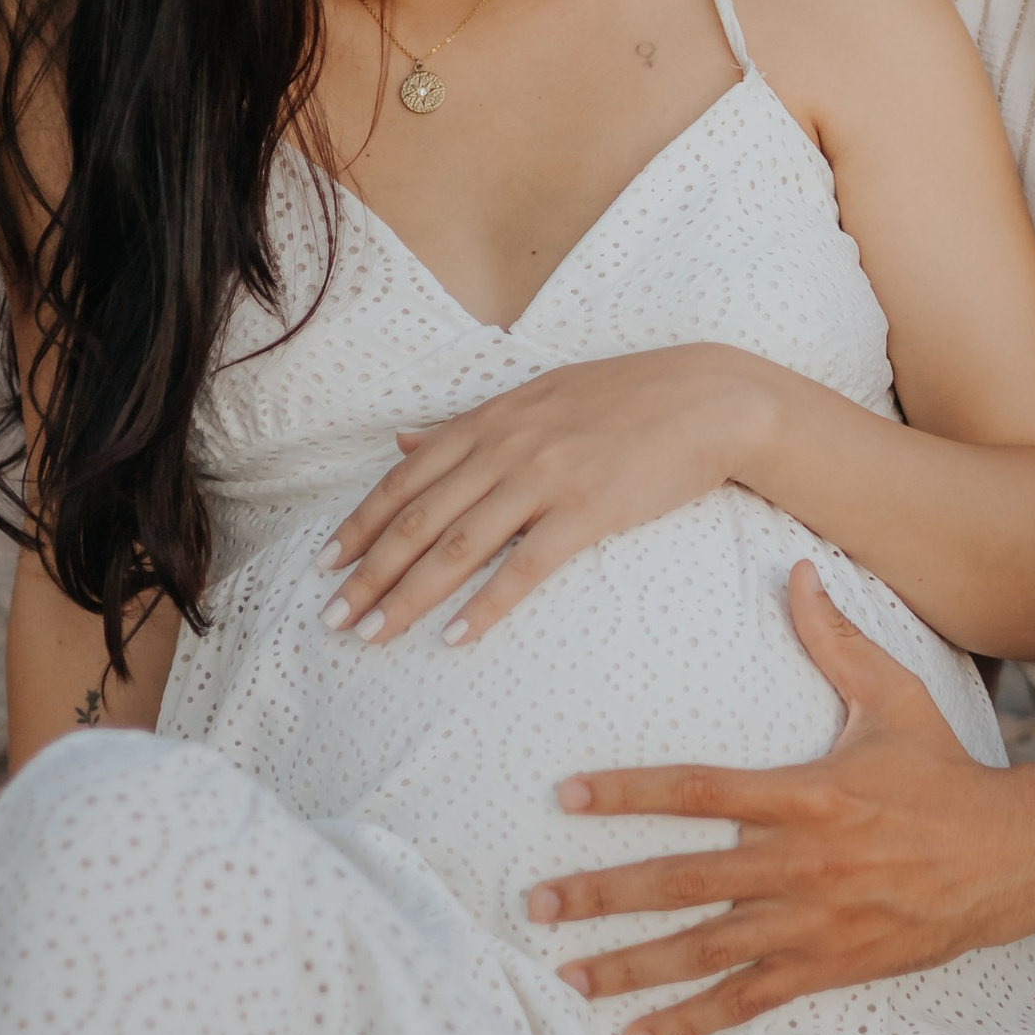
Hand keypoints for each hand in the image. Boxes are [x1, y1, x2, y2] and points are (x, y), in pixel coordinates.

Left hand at [321, 346, 777, 650]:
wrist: (710, 398)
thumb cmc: (626, 399)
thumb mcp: (536, 396)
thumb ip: (466, 425)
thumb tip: (401, 442)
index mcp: (492, 419)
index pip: (405, 480)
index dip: (360, 526)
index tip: (324, 566)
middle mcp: (508, 446)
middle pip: (420, 519)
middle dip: (369, 573)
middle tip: (333, 619)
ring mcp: (547, 477)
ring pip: (459, 546)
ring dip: (410, 596)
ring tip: (374, 636)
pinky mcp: (589, 510)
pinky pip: (525, 567)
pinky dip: (486, 606)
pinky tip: (456, 638)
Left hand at [524, 563, 1034, 1034]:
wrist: (1007, 859)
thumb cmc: (943, 773)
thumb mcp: (894, 697)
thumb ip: (836, 640)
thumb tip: (796, 570)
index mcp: (807, 795)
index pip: (699, 790)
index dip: (629, 793)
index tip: (565, 795)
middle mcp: (799, 864)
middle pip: (682, 882)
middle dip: (603, 893)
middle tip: (537, 903)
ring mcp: (809, 924)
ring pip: (703, 951)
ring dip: (629, 965)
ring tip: (567, 973)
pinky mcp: (824, 967)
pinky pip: (744, 1000)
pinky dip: (687, 1022)